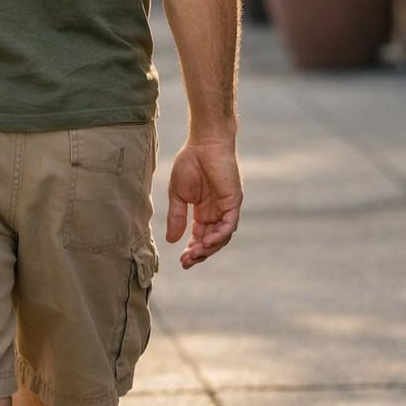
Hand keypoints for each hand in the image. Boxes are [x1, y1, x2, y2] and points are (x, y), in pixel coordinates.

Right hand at [166, 139, 241, 268]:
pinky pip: (229, 224)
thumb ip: (176, 217)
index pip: (200, 237)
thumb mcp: (178, 194)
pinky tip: (207, 242)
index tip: (182, 261)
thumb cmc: (190, 163)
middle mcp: (216, 213)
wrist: (204, 144)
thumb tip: (171, 240)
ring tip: (194, 254)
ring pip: (221, 236)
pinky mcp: (234, 202)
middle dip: (200, 253)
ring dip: (209, 248)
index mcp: (203, 211)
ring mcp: (226, 208)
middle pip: (211, 241)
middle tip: (186, 262)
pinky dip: (219, 235)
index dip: (192, 250)